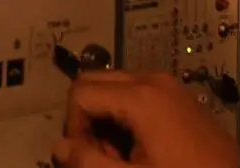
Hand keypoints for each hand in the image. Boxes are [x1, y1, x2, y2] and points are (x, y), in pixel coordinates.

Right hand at [55, 71, 239, 167]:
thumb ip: (88, 162)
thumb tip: (58, 147)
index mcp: (140, 96)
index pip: (79, 93)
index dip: (74, 128)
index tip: (89, 159)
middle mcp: (153, 80)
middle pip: (95, 82)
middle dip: (88, 119)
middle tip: (103, 157)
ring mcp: (170, 86)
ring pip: (116, 88)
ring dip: (107, 119)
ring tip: (123, 157)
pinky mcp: (180, 97)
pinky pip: (139, 94)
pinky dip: (127, 116)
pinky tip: (141, 149)